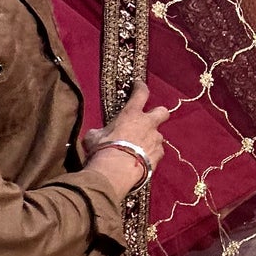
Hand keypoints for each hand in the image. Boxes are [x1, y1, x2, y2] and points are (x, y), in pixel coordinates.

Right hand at [83, 80, 169, 194]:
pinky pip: (157, 152)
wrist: (116, 171)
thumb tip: (96, 135)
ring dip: (151, 139)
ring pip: (159, 135)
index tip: (139, 84)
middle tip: (149, 119)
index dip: (141, 87)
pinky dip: (151, 154)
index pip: (141, 93)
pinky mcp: (159, 156)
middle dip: (158, 113)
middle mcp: (148, 124)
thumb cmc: (103, 149)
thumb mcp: (93, 137)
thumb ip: (98, 132)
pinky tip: (143, 160)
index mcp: (131, 114)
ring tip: (140, 148)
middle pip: (162, 111)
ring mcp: (156, 140)